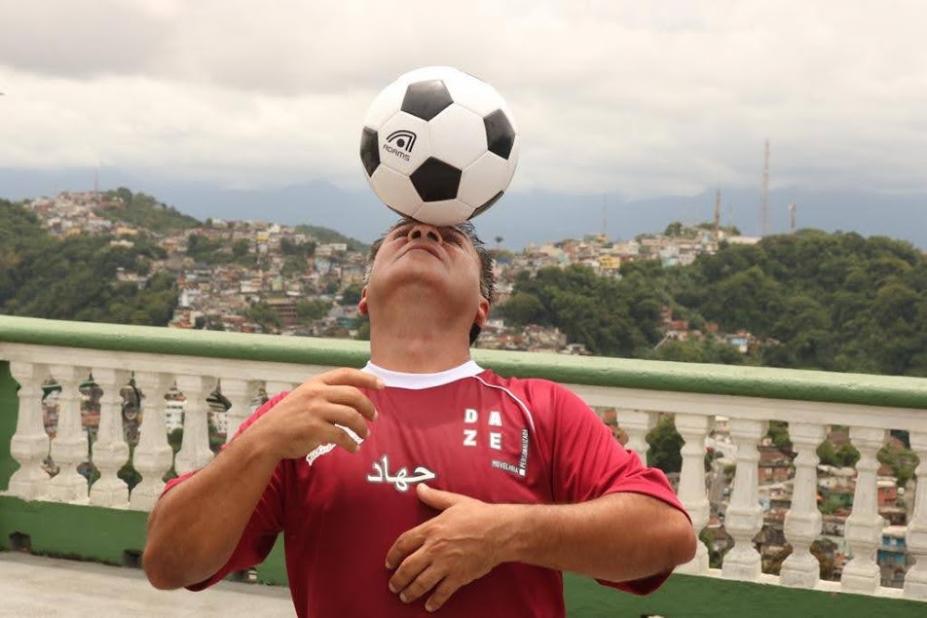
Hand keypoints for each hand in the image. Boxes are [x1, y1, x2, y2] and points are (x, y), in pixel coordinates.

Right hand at [249, 367, 382, 459]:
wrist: (267, 437)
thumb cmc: (289, 418)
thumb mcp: (305, 396)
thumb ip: (325, 393)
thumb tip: (354, 397)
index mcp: (316, 383)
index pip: (347, 374)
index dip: (367, 378)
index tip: (382, 385)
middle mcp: (316, 394)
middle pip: (354, 396)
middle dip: (368, 408)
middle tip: (374, 418)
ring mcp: (315, 411)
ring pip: (351, 416)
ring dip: (362, 428)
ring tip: (364, 435)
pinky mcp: (314, 430)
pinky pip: (342, 436)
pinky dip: (352, 444)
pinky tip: (354, 448)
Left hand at [386, 484, 516, 611]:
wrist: (500, 532)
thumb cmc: (479, 514)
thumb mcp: (454, 501)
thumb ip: (434, 497)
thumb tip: (419, 487)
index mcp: (431, 529)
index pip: (403, 543)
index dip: (393, 555)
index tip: (388, 563)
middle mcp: (434, 548)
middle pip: (408, 567)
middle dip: (397, 579)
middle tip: (393, 586)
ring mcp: (446, 564)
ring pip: (421, 583)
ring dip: (410, 592)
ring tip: (404, 597)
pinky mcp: (458, 577)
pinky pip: (442, 593)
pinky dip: (434, 602)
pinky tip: (429, 606)